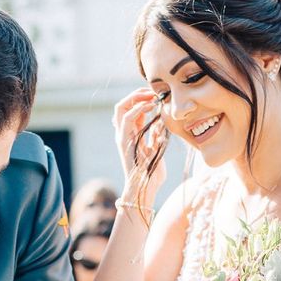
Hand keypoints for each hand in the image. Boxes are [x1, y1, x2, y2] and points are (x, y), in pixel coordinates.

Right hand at [112, 88, 166, 205]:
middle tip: (153, 92)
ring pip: (120, 108)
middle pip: (123, 105)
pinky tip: (150, 106)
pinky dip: (137, 108)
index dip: (142, 98)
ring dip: (136, 98)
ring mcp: (122, 136)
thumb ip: (155, 135)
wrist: (145, 189)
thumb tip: (159, 122)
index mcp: (132, 134)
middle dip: (137, 94)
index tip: (157, 95)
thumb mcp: (157, 149)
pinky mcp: (123, 141)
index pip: (132, 108)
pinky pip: (126, 119)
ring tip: (151, 96)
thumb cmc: (152, 173)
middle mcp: (124, 133)